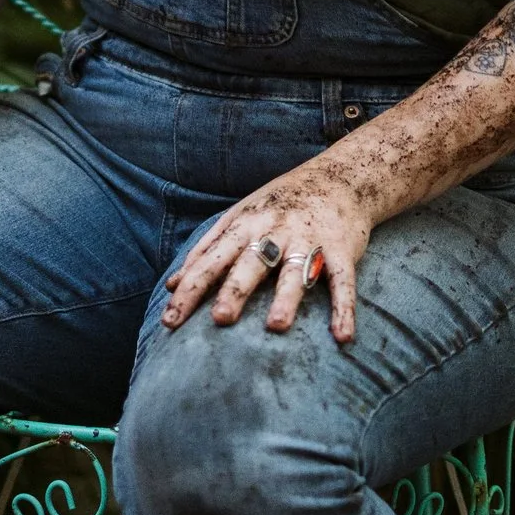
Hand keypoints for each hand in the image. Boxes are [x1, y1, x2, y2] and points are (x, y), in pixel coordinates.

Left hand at [162, 164, 378, 344]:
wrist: (339, 178)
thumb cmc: (279, 203)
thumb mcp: (239, 217)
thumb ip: (206, 250)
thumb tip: (172, 284)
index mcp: (246, 226)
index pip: (212, 260)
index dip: (190, 289)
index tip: (169, 321)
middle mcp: (276, 232)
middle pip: (252, 263)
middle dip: (236, 290)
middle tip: (220, 319)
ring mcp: (310, 239)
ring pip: (297, 271)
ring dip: (287, 298)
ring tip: (277, 326)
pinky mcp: (341, 250)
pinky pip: (342, 281)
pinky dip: (344, 308)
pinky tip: (342, 336)